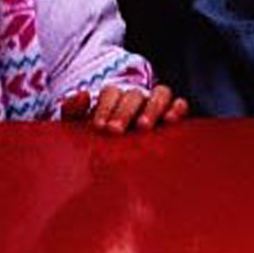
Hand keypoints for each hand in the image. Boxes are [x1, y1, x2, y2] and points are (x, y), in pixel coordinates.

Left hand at [62, 84, 187, 133]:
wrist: (111, 160)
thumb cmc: (97, 139)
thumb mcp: (79, 126)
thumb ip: (73, 111)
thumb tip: (82, 95)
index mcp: (113, 98)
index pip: (111, 92)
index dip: (105, 107)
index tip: (99, 127)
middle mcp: (137, 98)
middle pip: (134, 94)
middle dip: (124, 112)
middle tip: (115, 131)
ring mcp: (156, 105)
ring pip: (160, 93)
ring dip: (152, 107)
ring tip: (143, 126)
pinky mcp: (173, 115)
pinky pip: (180, 104)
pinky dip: (178, 108)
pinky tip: (171, 120)